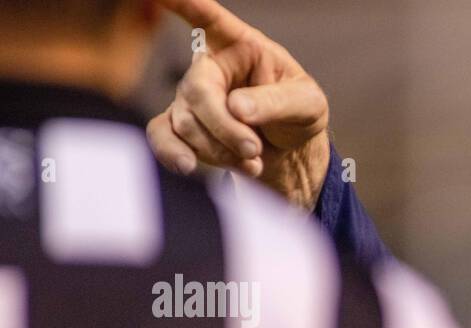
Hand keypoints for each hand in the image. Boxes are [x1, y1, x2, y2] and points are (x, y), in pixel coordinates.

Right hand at [146, 0, 330, 209]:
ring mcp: (191, 98)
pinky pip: (162, 137)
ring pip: (186, 123)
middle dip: (225, 128)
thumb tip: (236, 108)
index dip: (186, 3)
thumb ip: (276, 102)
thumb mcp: (306, 104)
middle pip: (197, 93)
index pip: (209, 18)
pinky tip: (188, 166)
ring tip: (253, 160)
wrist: (290, 152)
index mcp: (240, 46)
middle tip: (254, 149)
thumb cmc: (298, 115)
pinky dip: (174, 155)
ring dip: (220, 151)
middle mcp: (210, 68)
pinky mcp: (182, 128)